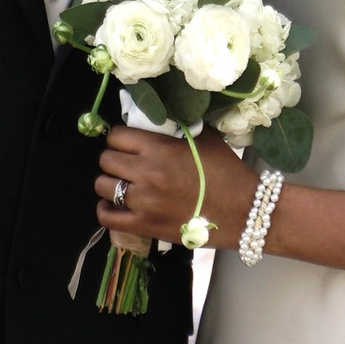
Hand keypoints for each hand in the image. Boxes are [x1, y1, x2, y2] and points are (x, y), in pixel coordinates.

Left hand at [96, 122, 259, 254]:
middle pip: (106, 160)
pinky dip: (106, 209)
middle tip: (127, 163)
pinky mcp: (144, 225)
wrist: (242, 210)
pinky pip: (106, 217)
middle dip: (114, 158)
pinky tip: (115, 204)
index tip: (129, 143)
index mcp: (159, 148)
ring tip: (123, 183)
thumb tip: (159, 118)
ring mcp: (143, 202)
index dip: (120, 137)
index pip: (117, 136)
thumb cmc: (226, 171)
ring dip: (110, 182)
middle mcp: (146, 173)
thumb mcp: (204, 138)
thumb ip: (177, 126)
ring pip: (102, 186)